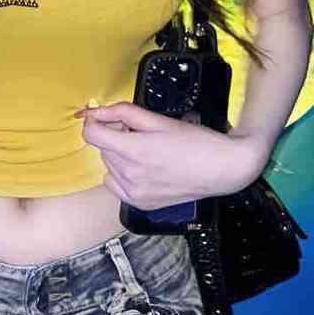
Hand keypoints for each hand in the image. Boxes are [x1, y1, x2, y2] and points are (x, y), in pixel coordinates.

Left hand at [75, 101, 267, 209]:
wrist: (221, 169)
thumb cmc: (195, 142)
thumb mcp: (158, 119)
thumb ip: (123, 113)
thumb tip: (95, 110)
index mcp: (134, 151)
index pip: (91, 135)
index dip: (94, 121)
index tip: (101, 117)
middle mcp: (130, 176)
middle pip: (103, 149)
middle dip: (114, 136)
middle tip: (139, 133)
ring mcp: (134, 193)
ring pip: (109, 165)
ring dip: (119, 155)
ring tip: (146, 151)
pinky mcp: (140, 204)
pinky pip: (115, 184)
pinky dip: (122, 174)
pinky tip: (143, 168)